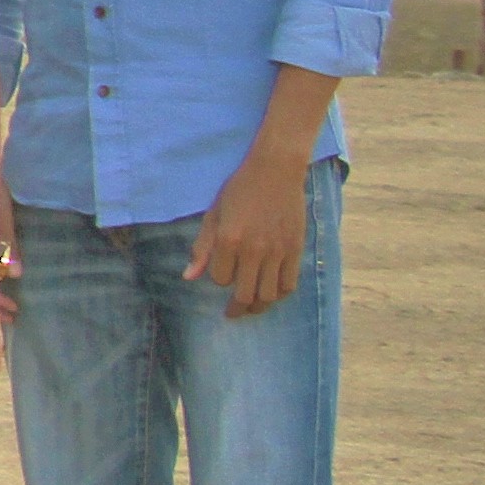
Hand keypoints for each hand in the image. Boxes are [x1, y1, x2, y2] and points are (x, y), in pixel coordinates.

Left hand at [188, 148, 313, 317]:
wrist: (275, 172)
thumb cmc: (239, 190)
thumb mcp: (213, 214)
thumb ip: (202, 248)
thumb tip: (188, 277)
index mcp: (228, 240)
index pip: (220, 279)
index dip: (219, 280)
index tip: (221, 274)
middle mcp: (253, 250)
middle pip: (245, 295)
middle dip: (237, 307)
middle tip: (234, 312)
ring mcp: (277, 252)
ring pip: (268, 295)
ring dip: (259, 306)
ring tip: (252, 307)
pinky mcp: (295, 250)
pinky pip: (289, 284)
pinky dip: (279, 294)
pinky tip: (272, 293)